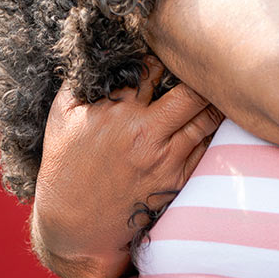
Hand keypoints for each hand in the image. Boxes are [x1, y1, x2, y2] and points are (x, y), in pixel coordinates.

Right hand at [30, 57, 222, 277]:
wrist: (75, 228)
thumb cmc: (65, 166)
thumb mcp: (62, 116)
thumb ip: (80, 81)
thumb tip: (94, 49)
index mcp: (117, 112)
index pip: (153, 69)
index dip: (165, 57)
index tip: (170, 52)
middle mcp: (145, 135)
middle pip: (192, 92)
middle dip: (200, 75)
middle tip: (207, 64)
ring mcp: (165, 160)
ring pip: (206, 118)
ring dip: (212, 100)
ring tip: (216, 87)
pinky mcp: (176, 182)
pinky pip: (205, 147)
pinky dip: (209, 130)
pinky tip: (210, 118)